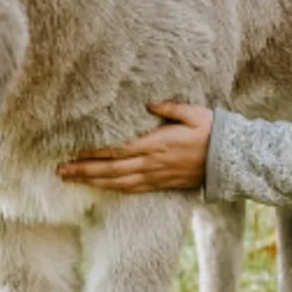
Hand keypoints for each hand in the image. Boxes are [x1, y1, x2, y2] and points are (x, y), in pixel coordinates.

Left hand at [56, 101, 212, 192]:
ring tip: (71, 179)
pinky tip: (101, 187)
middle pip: (111, 169)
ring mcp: (156, 176)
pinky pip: (133, 189)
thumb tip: (147, 102)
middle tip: (60, 170)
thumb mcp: (193, 113)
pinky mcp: (162, 184)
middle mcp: (152, 163)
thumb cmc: (212, 131)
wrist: (232, 159)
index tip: (72, 151)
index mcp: (156, 144)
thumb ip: (169, 107)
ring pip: (118, 182)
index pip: (117, 149)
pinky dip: (114, 189)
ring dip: (93, 182)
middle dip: (84, 171)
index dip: (93, 152)